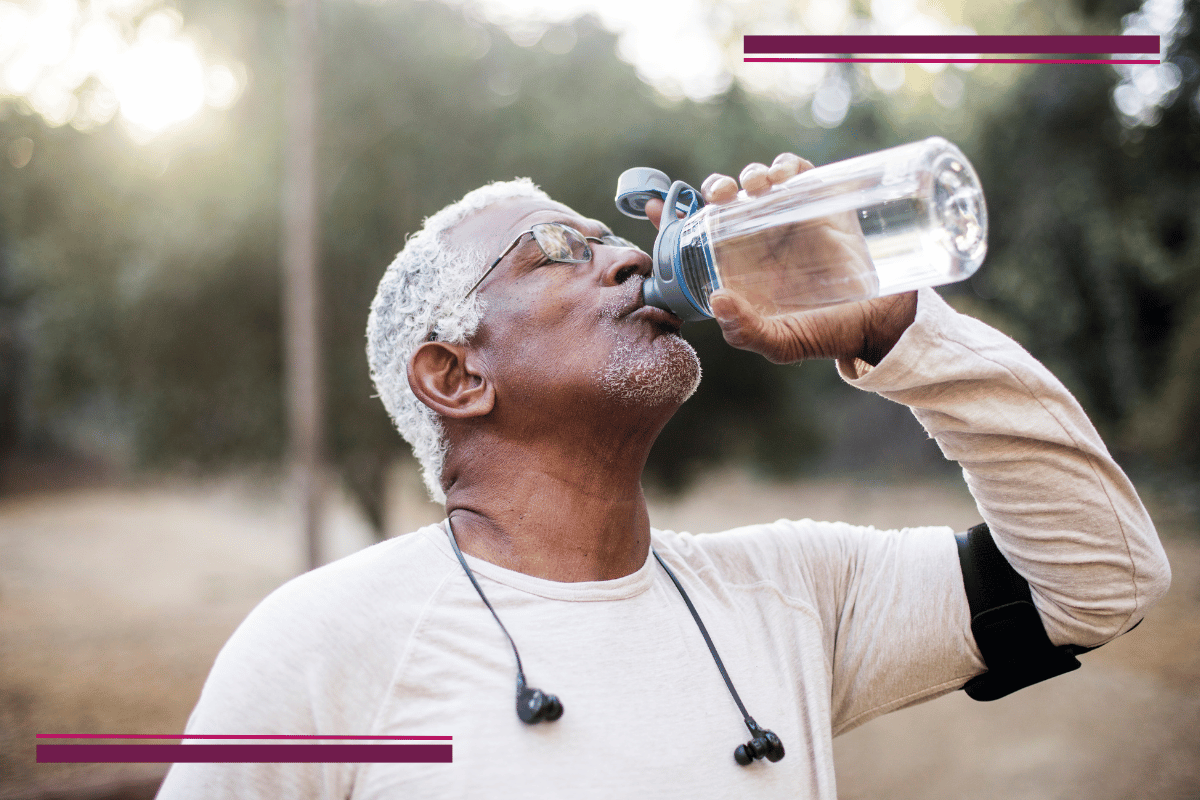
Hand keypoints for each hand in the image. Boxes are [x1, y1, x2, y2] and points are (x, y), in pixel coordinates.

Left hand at [645, 154, 915, 365]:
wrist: (878, 322)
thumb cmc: (824, 333)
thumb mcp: (780, 343)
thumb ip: (745, 331)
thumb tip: (717, 300)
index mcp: (737, 266)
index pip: (695, 236)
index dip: (671, 217)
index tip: (654, 208)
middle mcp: (757, 238)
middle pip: (725, 199)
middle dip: (716, 187)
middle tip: (722, 196)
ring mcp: (788, 218)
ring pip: (757, 181)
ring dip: (749, 175)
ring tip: (754, 188)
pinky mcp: (821, 203)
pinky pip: (798, 172)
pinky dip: (787, 165)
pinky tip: (783, 176)